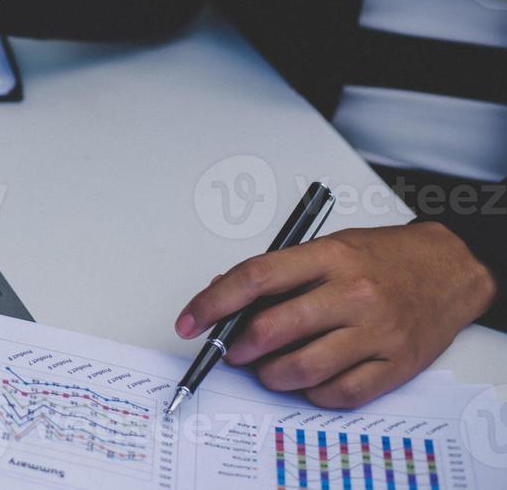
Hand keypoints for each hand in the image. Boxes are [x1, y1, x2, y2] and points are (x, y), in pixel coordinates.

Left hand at [176, 224, 497, 407]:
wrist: (449, 269)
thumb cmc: (382, 257)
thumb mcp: (328, 247)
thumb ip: (280, 272)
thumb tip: (225, 295)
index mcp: (329, 257)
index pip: (255, 279)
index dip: (213, 303)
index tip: (190, 321)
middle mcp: (352, 293)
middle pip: (274, 328)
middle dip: (239, 347)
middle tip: (231, 351)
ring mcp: (376, 331)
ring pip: (303, 368)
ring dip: (271, 375)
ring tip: (266, 369)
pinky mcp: (396, 364)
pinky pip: (342, 393)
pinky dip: (313, 394)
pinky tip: (307, 382)